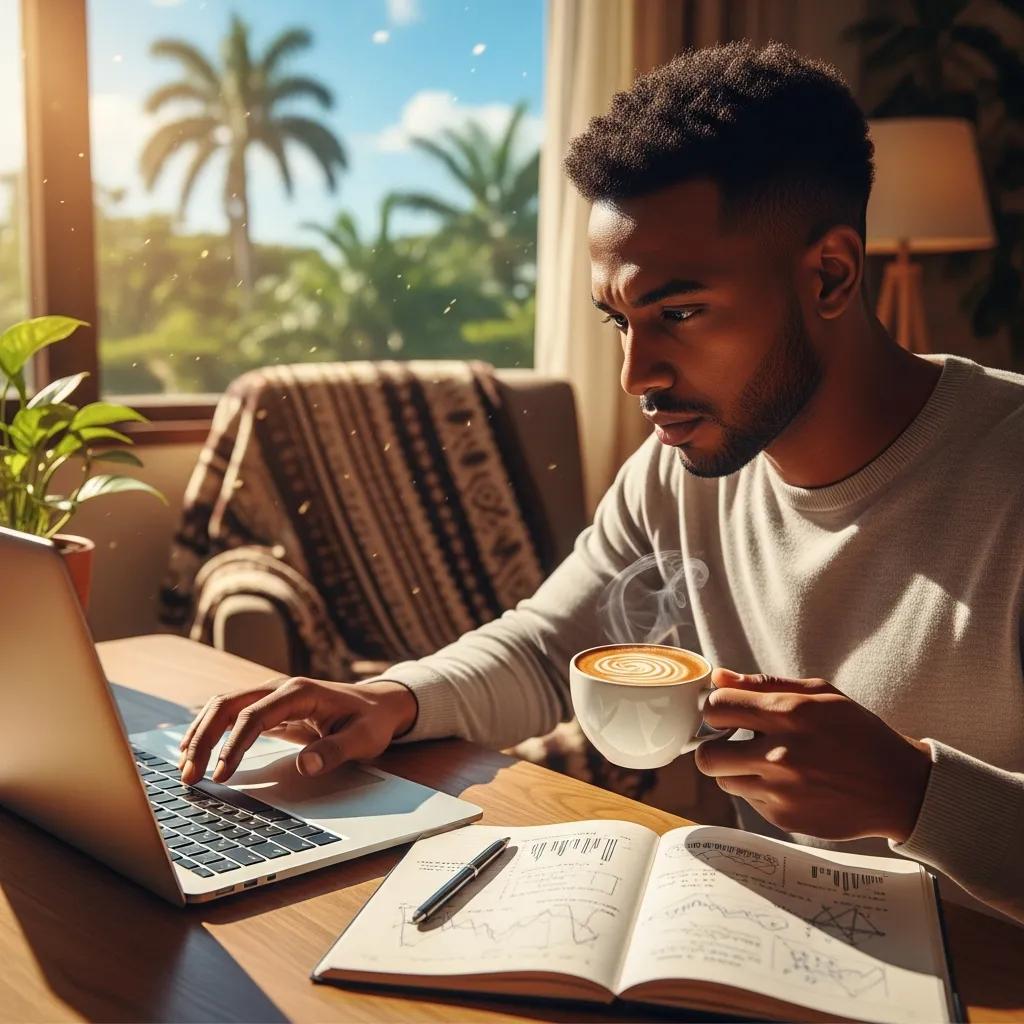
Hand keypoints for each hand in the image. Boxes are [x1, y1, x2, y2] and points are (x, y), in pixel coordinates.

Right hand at [177, 676, 417, 784]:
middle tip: (189, 776)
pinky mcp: (268, 707)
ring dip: (201, 734)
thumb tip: (304, 765)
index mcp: (300, 692)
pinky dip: (209, 730)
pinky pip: (231, 714)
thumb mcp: (363, 739)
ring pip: (223, 706)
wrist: (379, 704)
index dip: (233, 745)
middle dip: (204, 739)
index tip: (220, 775)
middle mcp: (279, 688)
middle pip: (228, 705)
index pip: (254, 715)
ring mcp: (271, 695)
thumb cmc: (370, 722)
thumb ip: (336, 751)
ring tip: (186, 769)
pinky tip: (194, 751)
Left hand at [694, 668, 931, 841]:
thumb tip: (719, 677)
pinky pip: (749, 801)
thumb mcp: (820, 694)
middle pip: (708, 755)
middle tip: (732, 742)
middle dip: (714, 746)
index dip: (716, 710)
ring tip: (764, 762)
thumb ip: (765, 684)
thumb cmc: (858, 733)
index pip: (717, 708)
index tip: (726, 714)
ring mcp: (781, 791)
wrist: (898, 786)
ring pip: (725, 781)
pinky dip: (759, 791)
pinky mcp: (784, 818)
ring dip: (736, 770)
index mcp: (789, 714)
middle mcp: (780, 754)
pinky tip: (787, 783)